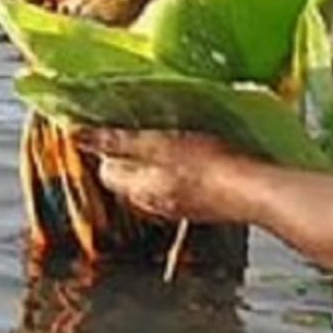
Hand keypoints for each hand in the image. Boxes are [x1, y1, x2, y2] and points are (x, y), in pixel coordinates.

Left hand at [77, 128, 247, 222]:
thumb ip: (117, 141)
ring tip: (171, 138)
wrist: (254, 192)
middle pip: (127, 177)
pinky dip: (177, 171)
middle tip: (145, 128)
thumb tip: (78, 137)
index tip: (117, 125)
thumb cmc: (209, 166)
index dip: (109, 146)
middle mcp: (152, 204)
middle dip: (130, 154)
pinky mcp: (199, 206)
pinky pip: (176, 186)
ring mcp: (176, 207)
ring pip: (152, 182)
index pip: (107, 170)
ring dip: (155, 161)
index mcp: (138, 189)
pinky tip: (195, 159)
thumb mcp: (157, 144)